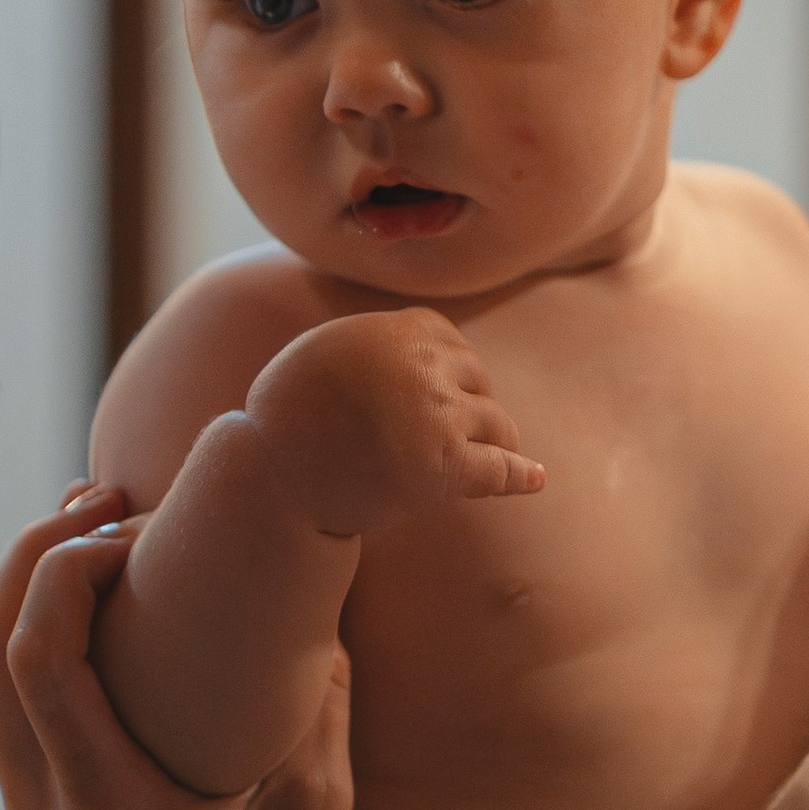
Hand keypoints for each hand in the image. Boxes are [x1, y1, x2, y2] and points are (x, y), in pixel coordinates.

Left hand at [0, 489, 357, 809]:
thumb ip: (318, 700)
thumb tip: (321, 593)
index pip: (39, 659)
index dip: (66, 568)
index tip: (131, 524)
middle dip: (38, 558)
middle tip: (106, 495)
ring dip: (33, 599)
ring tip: (96, 531)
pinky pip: (15, 720)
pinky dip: (39, 650)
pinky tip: (93, 615)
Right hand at [244, 309, 543, 536]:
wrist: (274, 475)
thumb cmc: (287, 416)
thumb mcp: (325, 351)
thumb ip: (375, 341)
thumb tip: (424, 341)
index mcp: (395, 331)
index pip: (449, 339)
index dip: (451, 366)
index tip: (446, 388)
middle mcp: (424, 366)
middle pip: (476, 378)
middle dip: (471, 402)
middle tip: (454, 430)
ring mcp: (440, 415)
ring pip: (495, 422)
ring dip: (495, 439)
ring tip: (491, 456)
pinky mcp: (448, 467)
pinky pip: (500, 469)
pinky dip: (520, 475)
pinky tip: (535, 478)